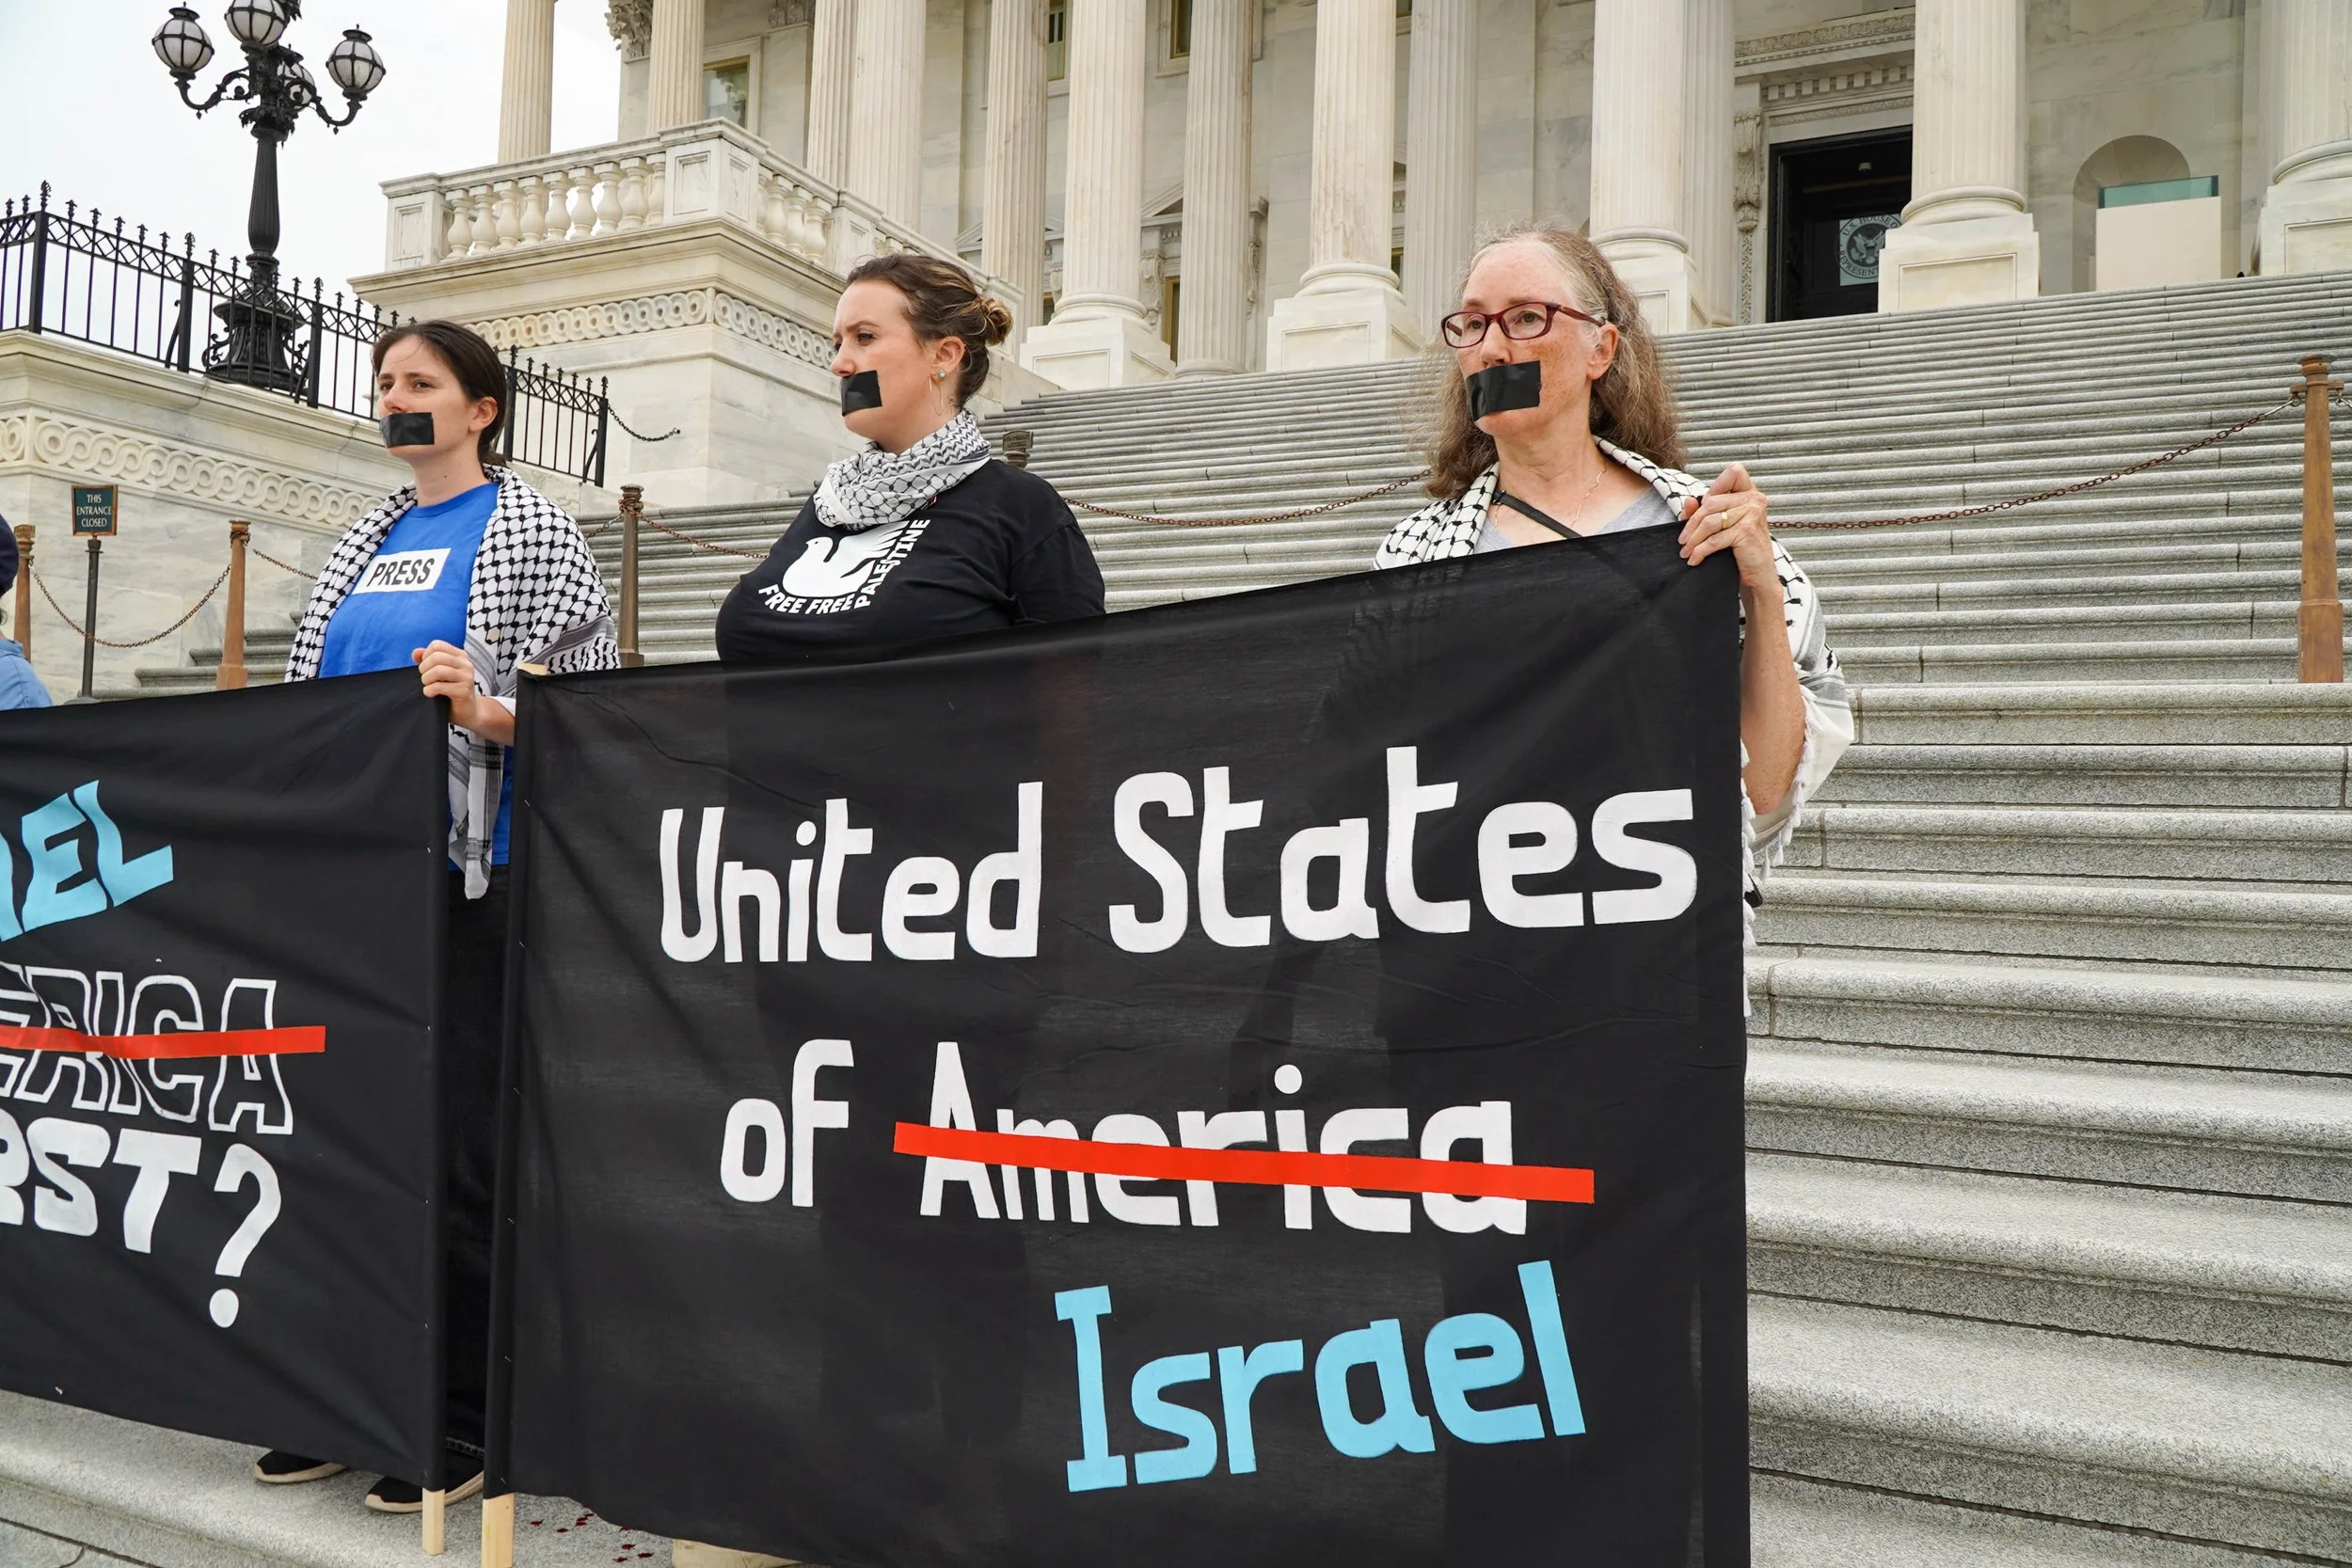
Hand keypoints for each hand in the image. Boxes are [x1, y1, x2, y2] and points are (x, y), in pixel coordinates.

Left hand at [412, 640, 483, 730]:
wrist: (467, 711)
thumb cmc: (451, 691)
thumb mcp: (439, 673)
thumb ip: (427, 660)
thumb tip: (416, 652)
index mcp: (460, 656)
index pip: (437, 645)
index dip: (426, 655)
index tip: (427, 668)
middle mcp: (466, 664)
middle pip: (436, 656)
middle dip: (424, 668)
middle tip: (425, 679)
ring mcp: (467, 677)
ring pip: (438, 670)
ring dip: (426, 679)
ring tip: (427, 686)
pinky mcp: (464, 691)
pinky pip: (440, 686)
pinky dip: (429, 690)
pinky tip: (430, 694)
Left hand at [1678, 462, 1778, 597]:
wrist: (1758, 576)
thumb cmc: (1742, 550)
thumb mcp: (1722, 527)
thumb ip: (1704, 511)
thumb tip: (1688, 500)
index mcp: (1751, 494)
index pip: (1734, 472)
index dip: (1715, 486)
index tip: (1703, 506)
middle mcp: (1755, 500)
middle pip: (1712, 502)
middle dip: (1692, 523)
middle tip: (1682, 539)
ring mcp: (1753, 514)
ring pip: (1710, 521)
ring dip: (1693, 539)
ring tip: (1685, 551)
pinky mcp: (1747, 531)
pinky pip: (1715, 539)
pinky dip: (1700, 551)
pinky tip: (1694, 559)